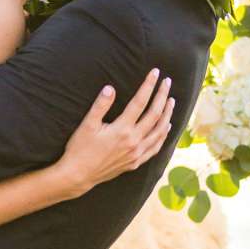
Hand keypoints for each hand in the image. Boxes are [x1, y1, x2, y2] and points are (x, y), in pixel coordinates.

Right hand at [57, 69, 175, 197]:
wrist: (78, 175)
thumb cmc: (80, 149)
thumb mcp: (87, 125)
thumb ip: (100, 105)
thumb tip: (111, 88)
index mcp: (122, 129)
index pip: (140, 102)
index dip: (149, 85)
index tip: (155, 73)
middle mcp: (133, 141)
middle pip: (155, 114)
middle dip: (162, 96)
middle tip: (167, 82)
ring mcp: (136, 153)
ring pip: (159, 131)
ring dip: (167, 115)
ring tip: (171, 101)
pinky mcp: (135, 162)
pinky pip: (155, 148)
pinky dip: (163, 136)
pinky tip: (166, 128)